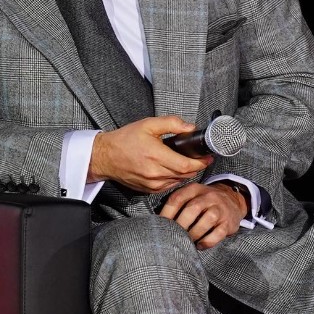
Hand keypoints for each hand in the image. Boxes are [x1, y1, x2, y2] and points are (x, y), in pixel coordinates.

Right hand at [87, 115, 212, 192]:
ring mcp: (152, 184)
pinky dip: (174, 178)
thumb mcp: (148, 124)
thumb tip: (189, 127)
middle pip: (185, 174)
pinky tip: (172, 169)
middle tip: (200, 158)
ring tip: (185, 161)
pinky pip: (169, 186)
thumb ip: (171, 123)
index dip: (201, 162)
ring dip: (185, 173)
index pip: (187, 165)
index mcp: (156, 156)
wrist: (105, 156)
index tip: (208, 157)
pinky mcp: (148, 190)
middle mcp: (155, 173)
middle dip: (196, 166)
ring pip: (178, 181)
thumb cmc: (125, 139)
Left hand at [158, 182, 246, 249]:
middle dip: (180, 225)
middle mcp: (208, 196)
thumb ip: (178, 203)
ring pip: (206, 221)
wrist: (233, 200)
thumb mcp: (192, 195)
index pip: (177, 198)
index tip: (159, 225)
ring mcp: (220, 209)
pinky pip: (218, 234)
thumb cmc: (204, 202)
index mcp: (194, 189)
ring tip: (186, 242)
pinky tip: (199, 245)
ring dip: (193, 234)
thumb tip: (159, 221)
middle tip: (173, 236)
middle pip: (191, 209)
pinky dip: (207, 242)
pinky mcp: (228, 223)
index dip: (166, 213)